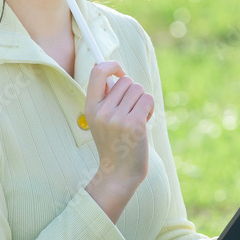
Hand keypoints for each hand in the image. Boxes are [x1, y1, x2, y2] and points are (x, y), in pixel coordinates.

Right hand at [84, 61, 154, 191]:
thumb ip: (106, 98)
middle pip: (126, 81)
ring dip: (142, 101)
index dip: (112, 66)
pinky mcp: (134, 124)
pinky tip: (143, 123)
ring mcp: (117, 118)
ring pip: (139, 89)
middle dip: (133, 92)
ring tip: (137, 118)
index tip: (120, 73)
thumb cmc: (114, 143)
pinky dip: (149, 109)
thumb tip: (116, 72)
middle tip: (131, 110)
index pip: (97, 72)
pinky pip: (147, 100)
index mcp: (90, 108)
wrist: (119, 172)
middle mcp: (102, 111)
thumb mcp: (101, 120)